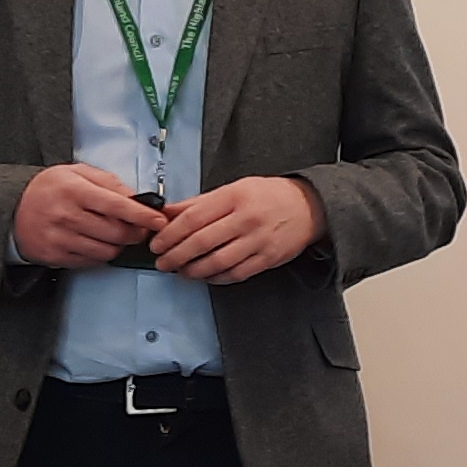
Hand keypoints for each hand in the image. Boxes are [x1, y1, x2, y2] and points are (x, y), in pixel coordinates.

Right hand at [15, 161, 158, 267]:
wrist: (12, 208)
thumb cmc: (49, 188)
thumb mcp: (77, 172)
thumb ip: (109, 183)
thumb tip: (136, 199)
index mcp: (74, 190)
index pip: (116, 206)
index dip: (142, 215)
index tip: (159, 220)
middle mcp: (66, 215)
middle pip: (116, 233)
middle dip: (135, 233)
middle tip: (139, 229)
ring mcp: (59, 238)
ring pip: (107, 251)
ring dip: (119, 246)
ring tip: (115, 235)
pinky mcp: (55, 256)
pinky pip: (91, 261)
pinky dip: (101, 254)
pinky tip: (96, 242)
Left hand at [149, 173, 322, 285]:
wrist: (308, 207)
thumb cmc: (269, 196)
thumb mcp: (234, 188)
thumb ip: (200, 202)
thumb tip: (168, 213)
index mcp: (234, 196)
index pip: (193, 217)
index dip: (170, 234)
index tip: (157, 243)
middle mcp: (246, 218)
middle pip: (201, 242)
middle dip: (175, 256)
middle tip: (163, 262)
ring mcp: (258, 241)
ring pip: (216, 262)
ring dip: (192, 270)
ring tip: (180, 271)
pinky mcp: (267, 259)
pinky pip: (235, 274)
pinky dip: (215, 278)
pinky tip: (204, 275)